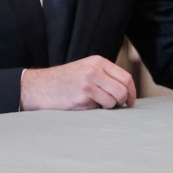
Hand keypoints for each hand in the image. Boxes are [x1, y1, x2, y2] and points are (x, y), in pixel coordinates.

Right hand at [20, 55, 136, 110]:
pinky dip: (95, 111)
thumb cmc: (64, 80)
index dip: (132, 91)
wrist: (40, 86)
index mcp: (97, 61)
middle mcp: (94, 70)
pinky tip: (83, 105)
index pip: (125, 77)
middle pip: (122, 90)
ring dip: (108, 107)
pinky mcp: (82, 97)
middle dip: (123, 102)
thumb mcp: (85, 68)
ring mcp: (88, 83)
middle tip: (118, 107)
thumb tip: (126, 91)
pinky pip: (99, 109)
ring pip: (113, 101)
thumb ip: (104, 75)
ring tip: (95, 104)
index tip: (131, 101)